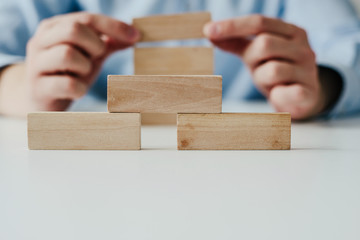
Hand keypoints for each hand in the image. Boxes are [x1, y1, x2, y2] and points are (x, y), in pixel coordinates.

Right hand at [25, 12, 139, 110]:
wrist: (40, 99)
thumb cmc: (68, 73)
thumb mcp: (89, 55)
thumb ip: (109, 43)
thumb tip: (135, 35)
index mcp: (54, 27)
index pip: (87, 19)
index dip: (114, 26)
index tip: (136, 36)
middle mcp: (41, 41)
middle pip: (73, 30)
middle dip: (95, 45)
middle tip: (96, 58)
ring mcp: (36, 65)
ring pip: (67, 54)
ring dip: (85, 66)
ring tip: (82, 74)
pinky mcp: (39, 89)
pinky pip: (67, 84)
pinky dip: (80, 89)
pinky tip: (78, 91)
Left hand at [204, 15, 325, 119]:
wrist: (303, 98)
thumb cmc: (277, 70)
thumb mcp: (256, 54)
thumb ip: (236, 42)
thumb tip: (209, 31)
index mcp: (291, 31)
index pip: (259, 22)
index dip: (233, 26)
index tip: (208, 31)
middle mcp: (303, 47)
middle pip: (265, 44)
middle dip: (252, 59)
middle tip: (256, 68)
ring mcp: (309, 70)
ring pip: (273, 70)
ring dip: (262, 79)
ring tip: (271, 83)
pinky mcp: (308, 93)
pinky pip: (285, 93)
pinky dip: (277, 96)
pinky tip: (279, 94)